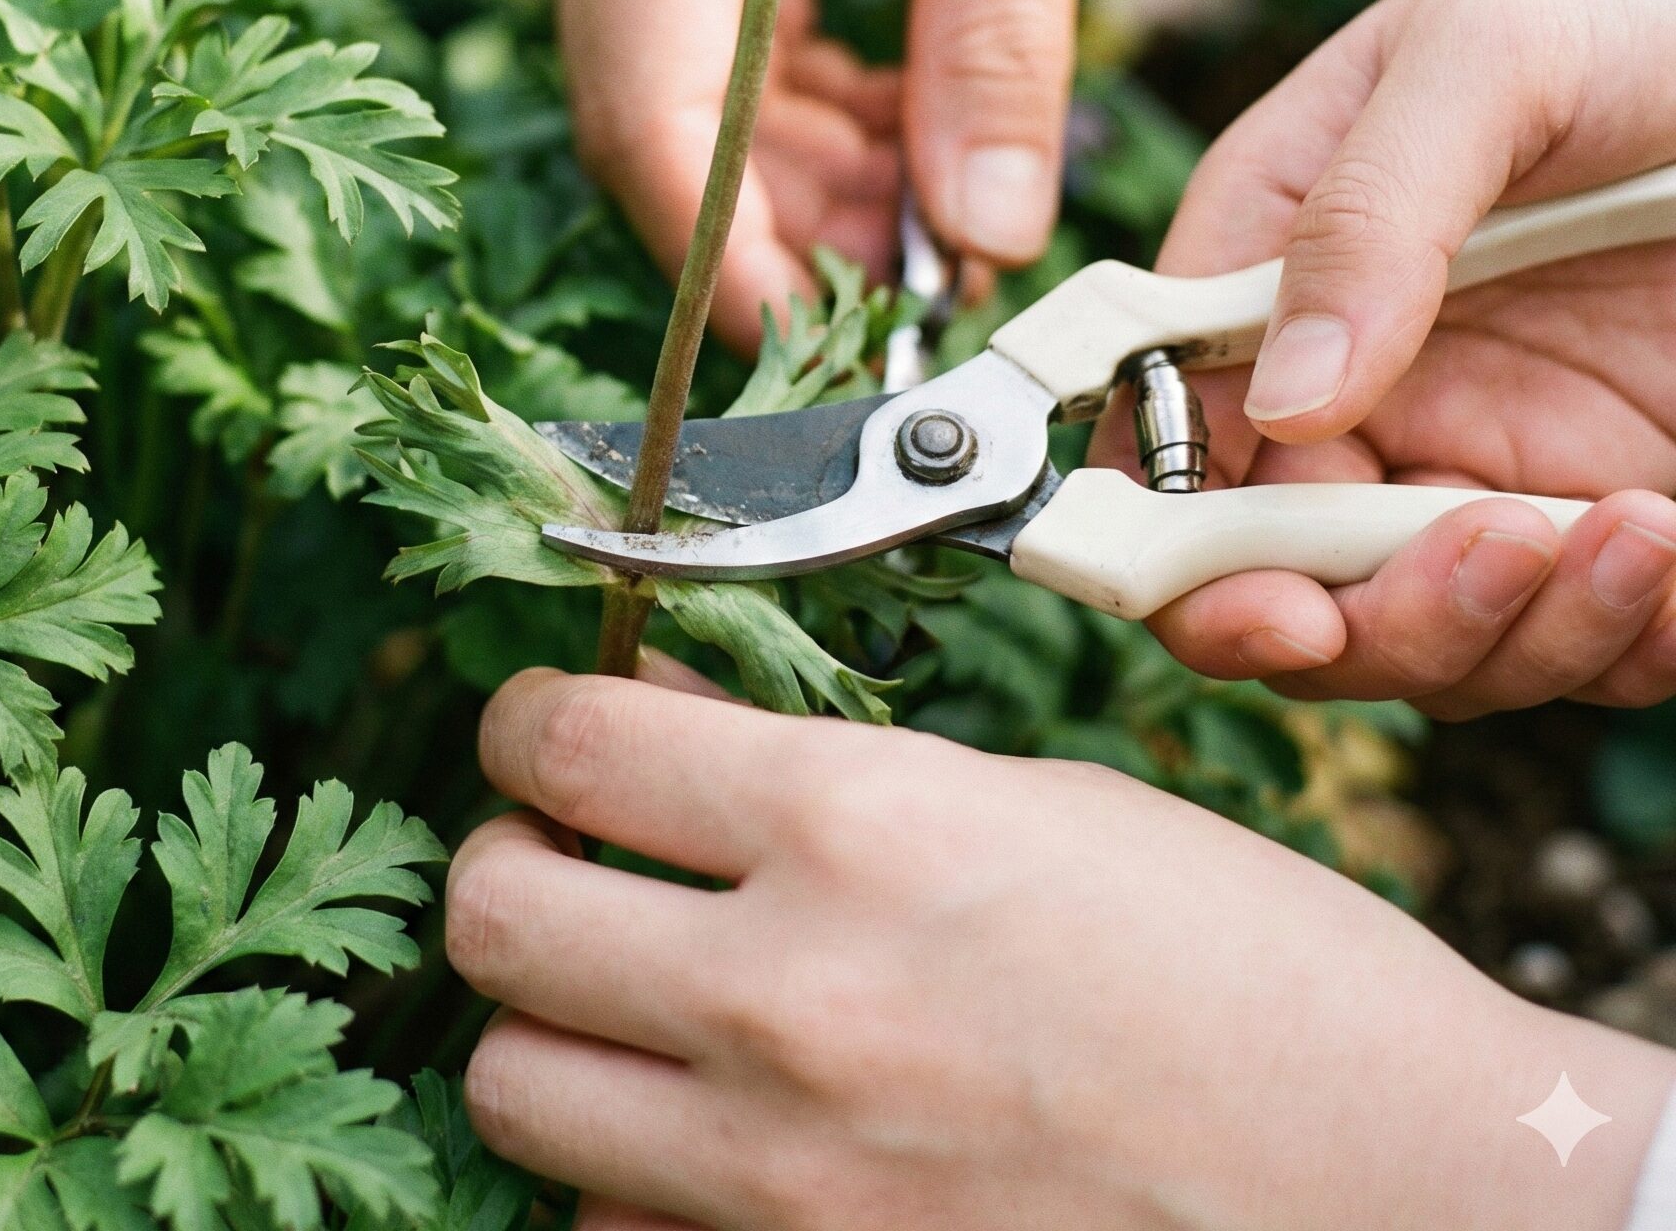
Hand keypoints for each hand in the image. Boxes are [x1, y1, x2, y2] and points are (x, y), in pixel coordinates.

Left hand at [451, 670, 1673, 1230]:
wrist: (1410, 1195)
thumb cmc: (1251, 973)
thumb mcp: (1034, 808)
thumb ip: (831, 782)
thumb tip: (670, 741)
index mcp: (864, 826)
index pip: (572, 744)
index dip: (530, 719)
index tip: (542, 727)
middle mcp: (794, 998)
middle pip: (494, 919)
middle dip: (510, 867)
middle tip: (568, 858)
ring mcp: (785, 1178)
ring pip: (511, 1090)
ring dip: (548, 1029)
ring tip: (631, 1000)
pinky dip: (630, 1182)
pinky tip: (716, 1138)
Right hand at [532, 0, 1182, 347]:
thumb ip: (997, 42)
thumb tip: (985, 234)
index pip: (651, 111)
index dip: (727, 259)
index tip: (829, 353)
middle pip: (651, 108)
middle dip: (776, 224)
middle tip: (922, 287)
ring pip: (678, 75)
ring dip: (795, 168)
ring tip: (935, 207)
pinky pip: (703, 13)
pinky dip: (797, 89)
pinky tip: (900, 117)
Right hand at [1113, 0, 1675, 712]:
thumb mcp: (1484, 60)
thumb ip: (1364, 218)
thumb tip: (1280, 399)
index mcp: (1272, 268)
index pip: (1167, 435)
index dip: (1168, 537)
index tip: (1241, 591)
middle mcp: (1363, 383)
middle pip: (1281, 574)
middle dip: (1347, 620)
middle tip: (1456, 576)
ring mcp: (1492, 448)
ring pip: (1431, 637)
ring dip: (1507, 632)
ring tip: (1622, 532)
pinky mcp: (1616, 497)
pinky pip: (1593, 636)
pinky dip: (1629, 637)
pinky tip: (1668, 548)